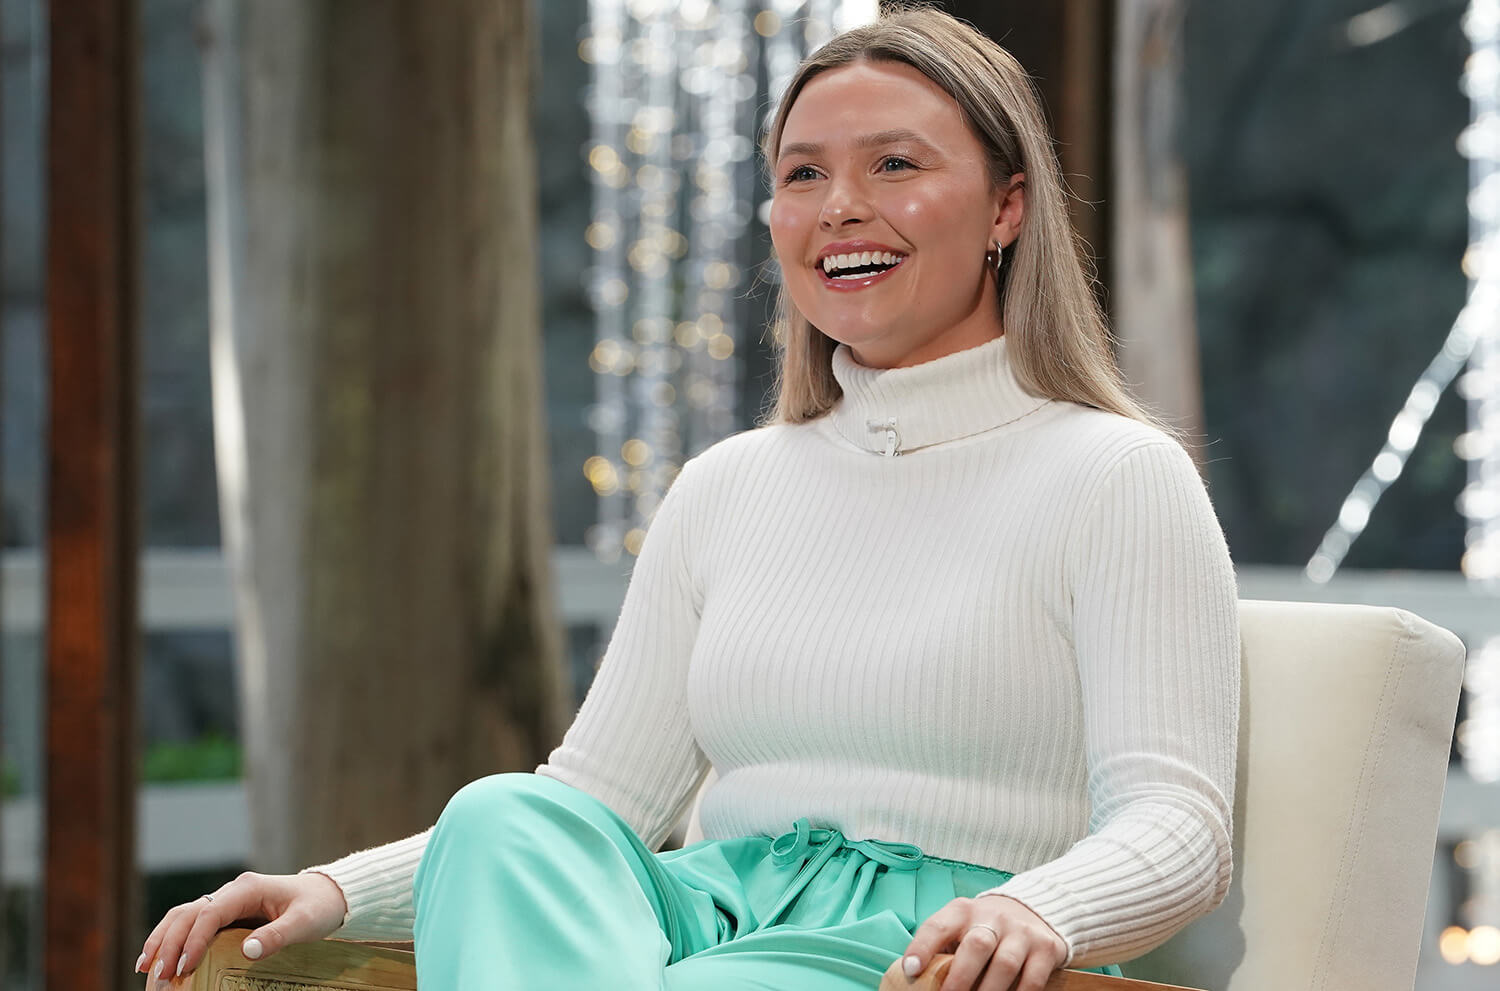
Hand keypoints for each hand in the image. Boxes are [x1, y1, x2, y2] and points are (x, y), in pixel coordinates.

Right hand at [136, 870, 347, 986]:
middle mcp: (231, 892)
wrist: (329, 895)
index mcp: (247, 888)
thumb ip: (278, 935)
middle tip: (158, 976)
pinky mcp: (226, 914)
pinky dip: (173, 940)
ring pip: (183, 916)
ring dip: (162, 940)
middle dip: (169, 943)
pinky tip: (159, 959)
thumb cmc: (318, 907)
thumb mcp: (304, 922)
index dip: (193, 940)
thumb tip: (248, 951)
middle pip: (188, 913)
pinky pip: (192, 924)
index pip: (210, 913)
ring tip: (144, 968)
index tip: (184, 967)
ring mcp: (226, 901)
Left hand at [900, 893, 1067, 990]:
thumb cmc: (985, 927)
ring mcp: (1021, 932)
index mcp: (963, 911)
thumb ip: (943, 947)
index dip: (923, 947)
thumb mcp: (961, 926)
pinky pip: (1032, 978)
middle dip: (960, 977)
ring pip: (1005, 963)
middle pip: (976, 945)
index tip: (911, 970)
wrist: (1032, 910)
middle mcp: (993, 917)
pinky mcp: (1045, 948)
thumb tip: (917, 978)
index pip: (938, 925)